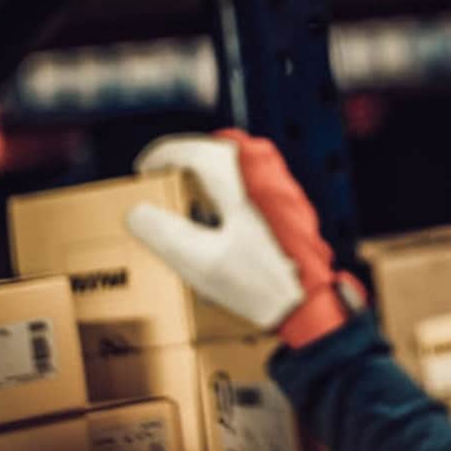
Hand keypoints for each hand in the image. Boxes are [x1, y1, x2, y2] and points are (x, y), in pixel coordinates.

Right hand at [126, 129, 363, 346]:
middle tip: (163, 185)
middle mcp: (263, 170)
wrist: (312, 302)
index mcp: (237, 176)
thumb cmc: (261, 281)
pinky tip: (221, 222)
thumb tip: (137, 212)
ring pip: (234, 166)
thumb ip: (162, 233)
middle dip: (184, 165)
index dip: (159, 158)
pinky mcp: (291, 205)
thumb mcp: (200, 261)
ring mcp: (281, 186)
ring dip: (207, 179)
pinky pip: (250, 184)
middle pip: (212, 152)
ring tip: (187, 204)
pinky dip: (228, 193)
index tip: (143, 172)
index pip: (188, 149)